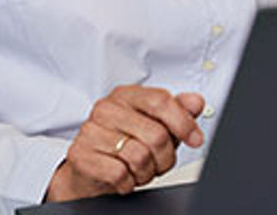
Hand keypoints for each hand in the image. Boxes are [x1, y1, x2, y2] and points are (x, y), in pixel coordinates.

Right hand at [45, 85, 205, 201]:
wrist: (88, 168)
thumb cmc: (122, 142)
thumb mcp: (154, 124)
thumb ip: (177, 111)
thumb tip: (195, 102)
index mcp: (126, 95)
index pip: (160, 101)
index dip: (183, 122)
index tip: (195, 139)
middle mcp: (107, 109)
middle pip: (155, 134)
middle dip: (165, 156)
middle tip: (161, 162)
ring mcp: (91, 131)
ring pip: (139, 156)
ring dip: (147, 171)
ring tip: (141, 170)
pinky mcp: (81, 155)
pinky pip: (119, 173)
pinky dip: (129, 182)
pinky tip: (126, 177)